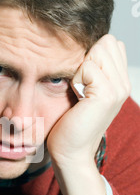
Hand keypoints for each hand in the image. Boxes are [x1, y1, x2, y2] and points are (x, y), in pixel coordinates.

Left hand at [47, 34, 129, 166]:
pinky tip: (78, 98)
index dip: (92, 54)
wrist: (70, 152)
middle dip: (87, 58)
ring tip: (80, 91)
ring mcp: (119, 89)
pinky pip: (88, 66)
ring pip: (99, 50)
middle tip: (81, 86)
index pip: (111, 43)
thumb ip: (92, 71)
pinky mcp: (107, 94)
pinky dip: (77, 79)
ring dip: (81, 68)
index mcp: (120, 81)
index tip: (83, 80)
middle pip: (107, 42)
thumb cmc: (70, 124)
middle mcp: (124, 84)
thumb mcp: (84, 92)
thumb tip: (86, 47)